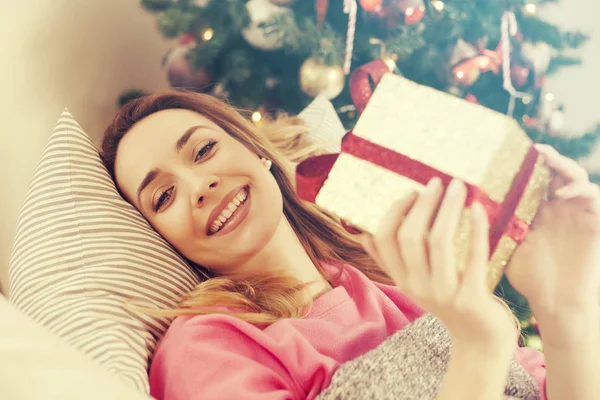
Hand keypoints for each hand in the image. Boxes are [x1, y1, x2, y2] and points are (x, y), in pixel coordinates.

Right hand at [361, 177, 516, 347]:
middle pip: (410, 237)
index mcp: (402, 280)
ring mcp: (443, 293)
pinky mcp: (471, 297)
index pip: (384, 241)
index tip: (412, 192)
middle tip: (437, 183)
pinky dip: (477, 229)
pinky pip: (473, 256)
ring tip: (457, 187)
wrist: (479, 341)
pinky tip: (478, 208)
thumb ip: (392, 262)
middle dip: (423, 204)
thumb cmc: (450, 304)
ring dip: (448, 208)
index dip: (395, 212)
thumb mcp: (416, 284)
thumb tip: (364, 235)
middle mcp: (417, 287)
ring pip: (439, 242)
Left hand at [505, 144, 599, 317]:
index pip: (532, 174)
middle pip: (555, 169)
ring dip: (563, 165)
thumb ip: (491, 223)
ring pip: (576, 176)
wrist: (554, 302)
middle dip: (546, 156)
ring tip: (547, 160)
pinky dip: (580, 189)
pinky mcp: (595, 223)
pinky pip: (593, 196)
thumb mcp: (504, 243)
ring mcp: (577, 212)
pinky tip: (562, 193)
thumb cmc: (527, 275)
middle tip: (533, 148)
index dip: (524, 161)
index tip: (507, 150)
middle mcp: (557, 205)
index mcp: (535, 206)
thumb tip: (459, 204)